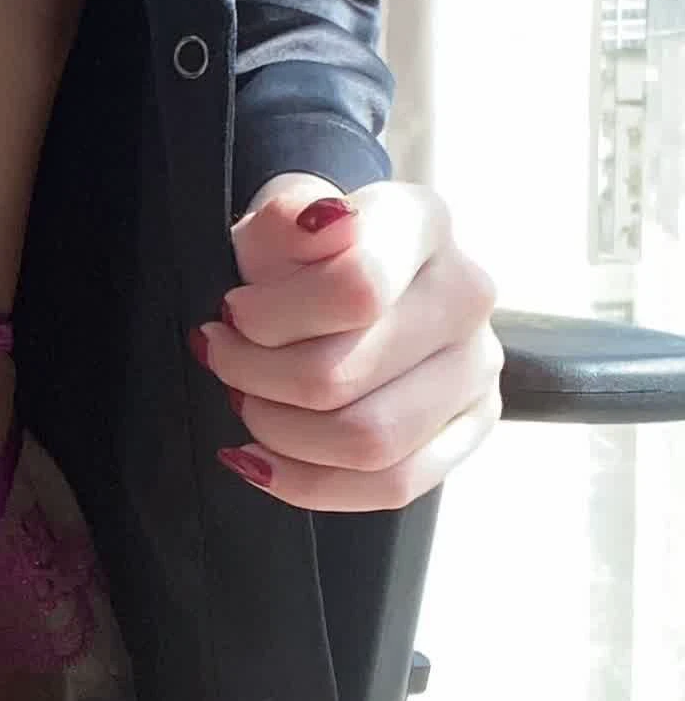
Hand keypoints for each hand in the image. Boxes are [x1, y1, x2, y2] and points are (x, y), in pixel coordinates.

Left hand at [192, 171, 503, 511]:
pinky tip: (263, 458)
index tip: (232, 312)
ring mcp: (477, 365)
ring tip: (246, 403)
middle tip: (223, 360)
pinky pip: (394, 485)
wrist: (339, 276)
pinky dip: (310, 483)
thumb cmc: (299, 251)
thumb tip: (321, 221)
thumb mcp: (274, 218)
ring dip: (280, 433)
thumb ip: (285, 215)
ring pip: (368, 442)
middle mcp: (467, 293)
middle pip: (344, 376)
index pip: (354, 288)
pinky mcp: (471, 424)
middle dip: (256, 378)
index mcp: (422, 223)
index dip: (270, 317)